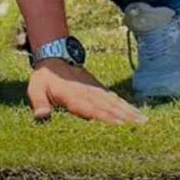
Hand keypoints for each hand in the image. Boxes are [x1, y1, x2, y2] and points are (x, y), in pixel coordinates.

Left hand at [27, 60, 147, 125]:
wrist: (53, 55)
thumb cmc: (44, 77)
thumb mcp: (36, 89)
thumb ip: (39, 103)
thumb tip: (41, 116)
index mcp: (73, 96)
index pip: (92, 109)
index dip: (106, 116)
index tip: (121, 124)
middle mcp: (87, 92)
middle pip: (108, 106)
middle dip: (125, 116)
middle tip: (142, 124)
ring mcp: (94, 89)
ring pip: (113, 101)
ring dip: (128, 110)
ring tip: (143, 119)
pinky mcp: (96, 87)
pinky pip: (112, 97)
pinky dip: (123, 104)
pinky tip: (133, 111)